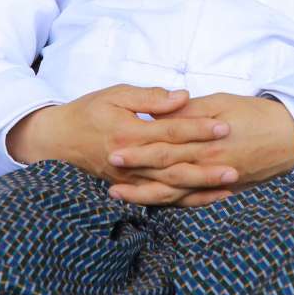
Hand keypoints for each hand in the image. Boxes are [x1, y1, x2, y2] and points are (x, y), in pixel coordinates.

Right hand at [7, 85, 238, 206]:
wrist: (57, 140)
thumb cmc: (88, 111)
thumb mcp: (115, 95)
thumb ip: (150, 98)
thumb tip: (182, 97)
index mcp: (129, 133)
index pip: (170, 132)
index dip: (198, 129)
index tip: (224, 126)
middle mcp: (131, 160)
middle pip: (175, 164)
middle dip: (207, 165)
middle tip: (236, 163)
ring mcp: (130, 178)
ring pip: (171, 186)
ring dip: (201, 186)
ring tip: (229, 183)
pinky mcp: (131, 188)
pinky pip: (162, 198)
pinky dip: (186, 200)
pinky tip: (208, 198)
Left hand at [108, 94, 293, 205]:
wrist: (290, 136)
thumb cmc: (255, 114)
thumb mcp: (220, 102)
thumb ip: (189, 111)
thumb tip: (161, 112)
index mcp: (205, 140)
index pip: (165, 147)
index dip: (138, 150)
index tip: (115, 149)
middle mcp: (207, 164)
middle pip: (164, 172)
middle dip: (134, 172)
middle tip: (108, 171)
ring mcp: (215, 182)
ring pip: (174, 192)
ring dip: (144, 194)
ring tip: (118, 194)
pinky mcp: (224, 191)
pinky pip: (193, 202)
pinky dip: (171, 205)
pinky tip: (152, 205)